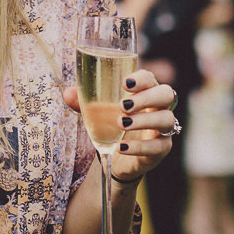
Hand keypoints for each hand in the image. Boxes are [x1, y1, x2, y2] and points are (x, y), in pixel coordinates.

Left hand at [62, 67, 177, 183]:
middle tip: (123, 105)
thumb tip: (67, 94)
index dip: (141, 79)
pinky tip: (121, 147)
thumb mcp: (95, 111)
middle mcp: (159, 107)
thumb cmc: (110, 123)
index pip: (151, 78)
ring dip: (144, 120)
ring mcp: (163, 128)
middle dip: (146, 98)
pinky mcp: (161, 149)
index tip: (124, 83)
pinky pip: (158, 146)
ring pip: (167, 120)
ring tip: (121, 124)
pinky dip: (140, 147)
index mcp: (145, 91)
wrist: (116, 155)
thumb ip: (82, 101)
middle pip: (166, 95)